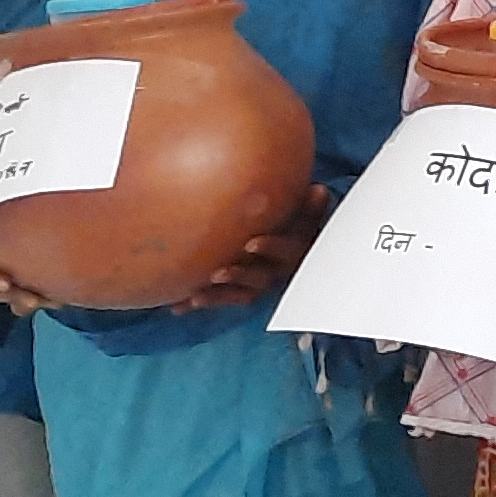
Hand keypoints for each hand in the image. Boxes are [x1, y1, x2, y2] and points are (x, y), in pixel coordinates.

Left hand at [177, 185, 331, 310]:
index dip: (270, 248)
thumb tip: (318, 189)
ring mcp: (258, 285)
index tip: (250, 244)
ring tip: (196, 295)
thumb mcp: (308, 213)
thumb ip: (311, 206)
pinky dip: (198, 303)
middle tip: (218, 274)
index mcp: (296, 252)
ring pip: (240, 295)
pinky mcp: (240, 292)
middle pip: (260, 279)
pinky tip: (176, 307)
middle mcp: (277, 272)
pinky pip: (220, 300)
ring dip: (218, 296)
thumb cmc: (299, 222)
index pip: (287, 251)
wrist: (297, 246)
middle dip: (239, 277)